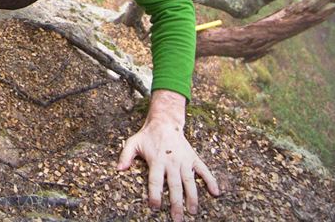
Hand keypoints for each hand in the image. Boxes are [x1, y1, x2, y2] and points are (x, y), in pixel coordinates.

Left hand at [117, 90, 219, 220]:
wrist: (165, 122)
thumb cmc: (147, 135)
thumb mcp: (133, 143)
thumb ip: (125, 156)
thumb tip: (118, 169)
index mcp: (156, 160)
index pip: (155, 181)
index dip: (154, 194)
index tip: (155, 207)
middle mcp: (171, 162)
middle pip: (174, 186)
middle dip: (176, 203)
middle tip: (177, 219)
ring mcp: (184, 160)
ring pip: (189, 181)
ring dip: (192, 197)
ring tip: (193, 211)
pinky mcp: (193, 158)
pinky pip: (203, 170)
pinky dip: (210, 180)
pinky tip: (216, 192)